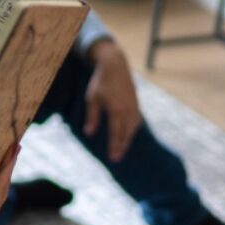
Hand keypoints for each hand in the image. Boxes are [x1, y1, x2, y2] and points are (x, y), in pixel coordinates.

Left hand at [83, 39, 141, 161]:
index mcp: (116, 109)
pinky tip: (128, 134)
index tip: (112, 157)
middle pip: (126, 133)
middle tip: (117, 159)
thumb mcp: (92, 99)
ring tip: (122, 149)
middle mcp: (127, 109)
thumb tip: (89, 134)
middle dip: (121, 146)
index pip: (116, 132)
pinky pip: (136, 119)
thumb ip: (92, 117)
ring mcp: (133, 105)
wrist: (115, 64)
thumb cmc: (100, 82)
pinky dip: (132, 129)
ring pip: (133, 127)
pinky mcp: (135, 102)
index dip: (114, 146)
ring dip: (128, 139)